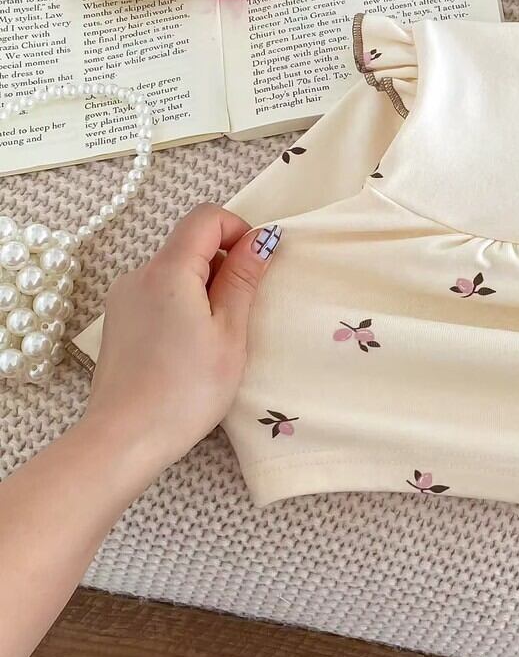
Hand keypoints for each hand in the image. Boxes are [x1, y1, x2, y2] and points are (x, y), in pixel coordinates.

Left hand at [84, 205, 278, 474]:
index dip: (239, 229)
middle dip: (224, 263)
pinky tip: (191, 346)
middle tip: (242, 310)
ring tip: (217, 336)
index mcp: (168, 271)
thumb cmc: (187, 389)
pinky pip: (159, 293)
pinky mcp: (119, 320)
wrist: (125, 439)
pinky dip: (184, 303)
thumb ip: (243, 279)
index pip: (206, 217)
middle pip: (190, 243)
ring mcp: (124, 298)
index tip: (257, 264)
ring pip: (175, 270)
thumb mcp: (230, 332)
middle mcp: (139, 275)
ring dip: (205, 287)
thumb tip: (261, 239)